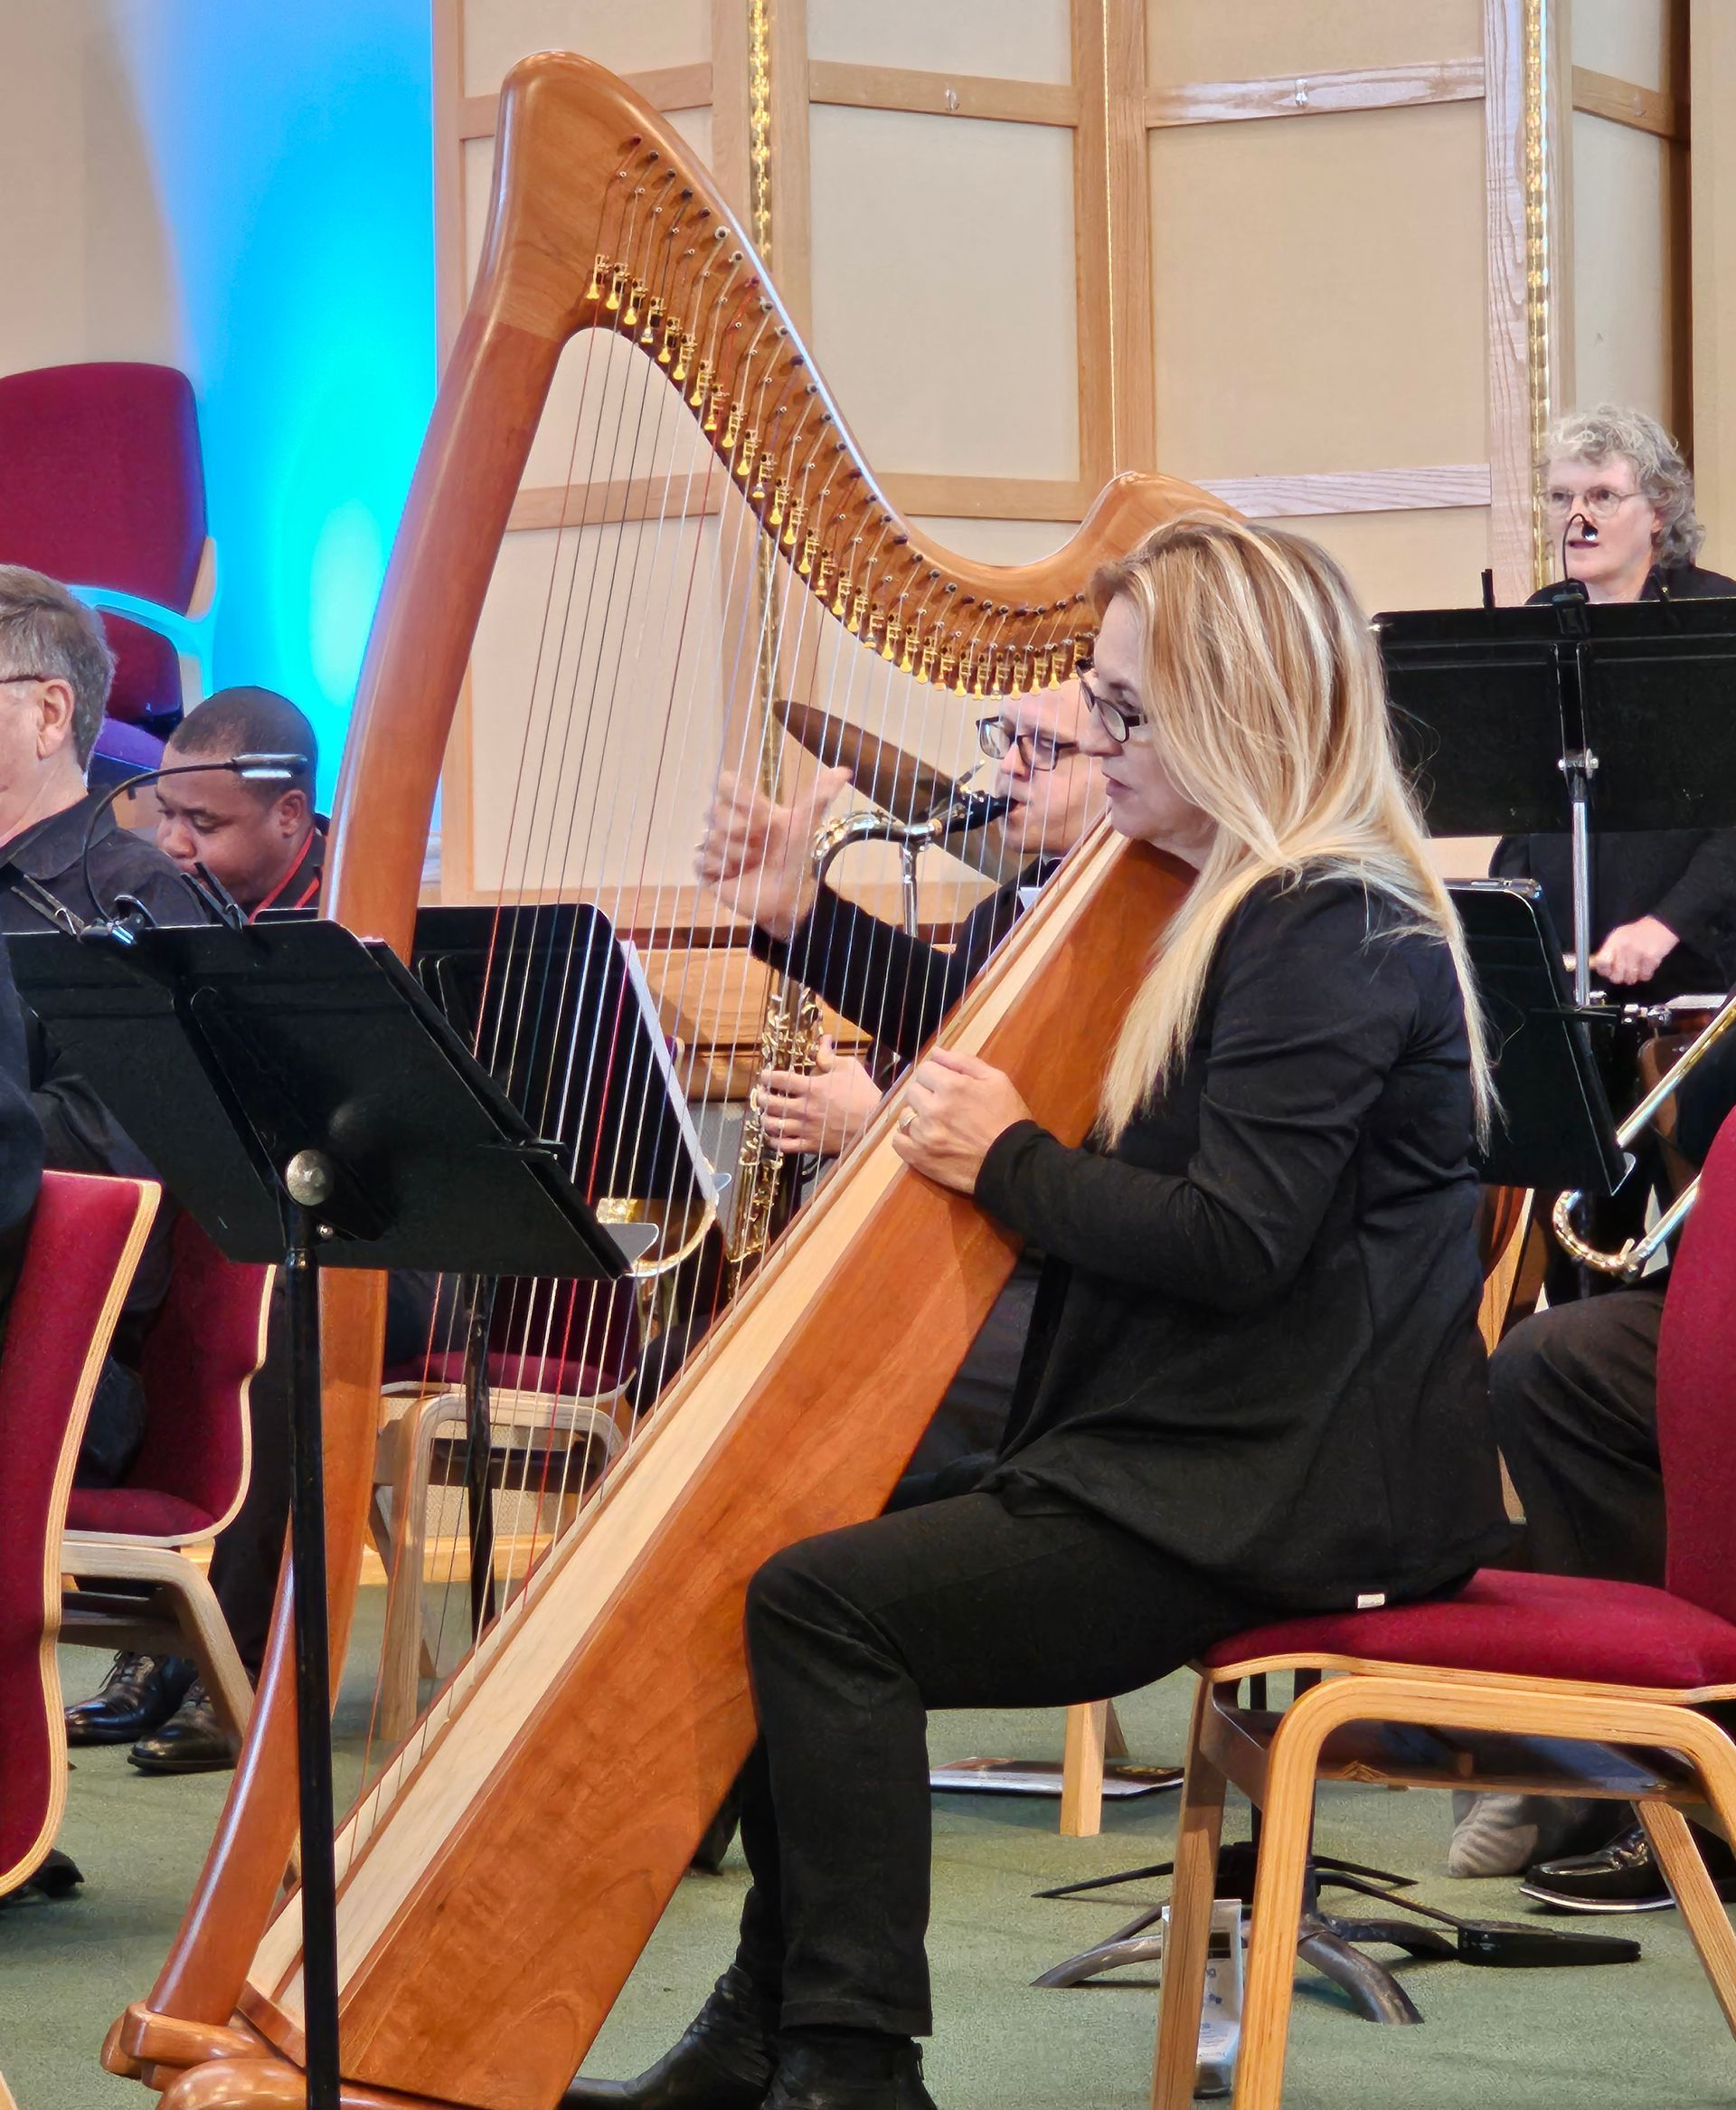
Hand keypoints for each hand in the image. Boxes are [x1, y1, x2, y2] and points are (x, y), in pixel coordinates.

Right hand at [695, 763, 850, 940]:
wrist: (789, 897)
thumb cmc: (795, 858)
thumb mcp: (806, 826)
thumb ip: (819, 796)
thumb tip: (845, 770)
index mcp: (748, 808)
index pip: (726, 784)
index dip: (739, 798)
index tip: (760, 812)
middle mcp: (727, 823)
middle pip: (713, 810)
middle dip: (740, 830)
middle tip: (760, 844)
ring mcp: (715, 846)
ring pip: (709, 838)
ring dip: (736, 853)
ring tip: (752, 863)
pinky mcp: (707, 870)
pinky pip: (700, 861)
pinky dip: (720, 868)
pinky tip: (735, 874)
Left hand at [756, 1040, 882, 1158]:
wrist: (875, 1123)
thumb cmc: (863, 1093)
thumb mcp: (848, 1068)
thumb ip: (829, 1056)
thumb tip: (822, 1040)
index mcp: (812, 1087)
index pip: (781, 1079)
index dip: (767, 1076)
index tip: (763, 1075)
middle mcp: (804, 1108)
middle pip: (772, 1103)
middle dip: (761, 1097)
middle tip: (759, 1094)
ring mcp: (806, 1128)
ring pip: (774, 1125)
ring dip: (764, 1119)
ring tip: (763, 1115)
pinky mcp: (811, 1145)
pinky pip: (785, 1146)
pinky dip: (774, 1141)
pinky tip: (773, 1136)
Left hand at [891, 1047, 1031, 1193]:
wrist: (1012, 1162)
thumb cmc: (1008, 1118)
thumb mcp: (996, 1080)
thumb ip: (964, 1062)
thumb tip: (936, 1052)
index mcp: (951, 1086)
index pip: (925, 1070)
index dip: (936, 1076)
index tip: (946, 1086)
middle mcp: (933, 1108)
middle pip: (913, 1091)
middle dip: (926, 1095)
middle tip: (943, 1106)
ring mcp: (924, 1134)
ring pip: (905, 1116)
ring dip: (918, 1117)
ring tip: (936, 1126)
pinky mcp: (919, 1157)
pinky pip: (897, 1141)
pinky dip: (906, 1139)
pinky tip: (922, 1140)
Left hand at [1591, 915, 1679, 986]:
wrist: (1661, 926)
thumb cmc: (1638, 932)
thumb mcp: (1619, 936)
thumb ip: (1607, 951)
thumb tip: (1594, 965)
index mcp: (1614, 941)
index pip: (1601, 962)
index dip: (1604, 970)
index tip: (1608, 971)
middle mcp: (1624, 947)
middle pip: (1616, 976)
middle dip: (1621, 977)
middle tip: (1625, 972)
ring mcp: (1638, 953)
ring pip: (1630, 978)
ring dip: (1634, 976)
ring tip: (1637, 968)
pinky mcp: (1651, 958)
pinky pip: (1644, 976)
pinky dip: (1646, 974)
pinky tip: (1647, 966)